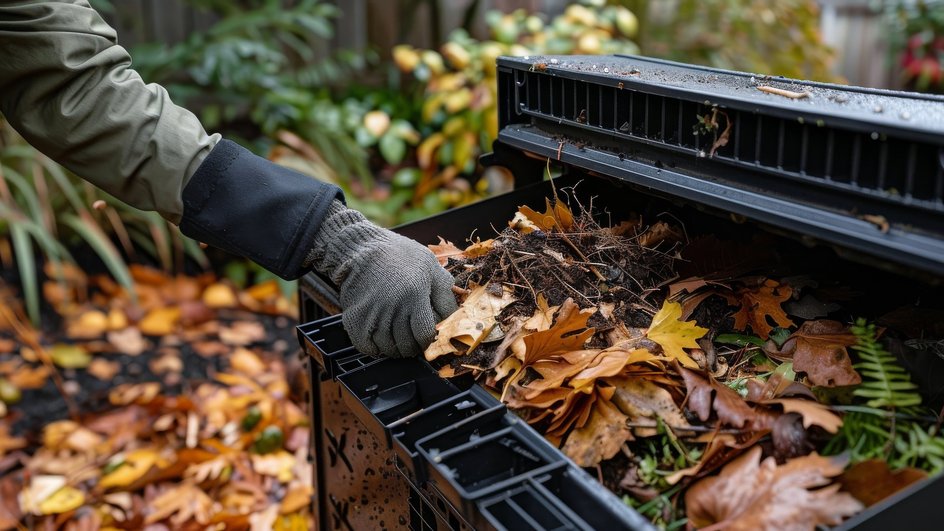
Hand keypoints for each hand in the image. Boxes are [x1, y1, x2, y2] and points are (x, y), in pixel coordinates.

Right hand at [307, 201, 457, 356]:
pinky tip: (380, 337)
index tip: (426, 334)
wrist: (359, 248)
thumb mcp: (428, 264)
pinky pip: (368, 348)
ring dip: (395, 347)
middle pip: (407, 346)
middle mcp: (393, 308)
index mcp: (414, 295)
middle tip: (412, 336)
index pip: (425, 335)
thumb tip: (453, 314)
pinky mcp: (355, 319)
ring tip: (397, 335)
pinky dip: (375, 348)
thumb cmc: (397, 254)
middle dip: (413, 345)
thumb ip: (444, 290)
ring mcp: (372, 315)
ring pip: (388, 349)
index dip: (428, 339)